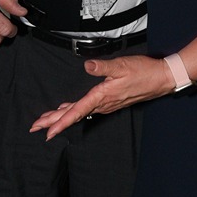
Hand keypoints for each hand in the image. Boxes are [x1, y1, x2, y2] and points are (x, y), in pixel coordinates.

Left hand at [30, 54, 174, 139]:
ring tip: (46, 119)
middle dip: (54, 121)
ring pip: (80, 112)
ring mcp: (107, 104)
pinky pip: (88, 109)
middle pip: (74, 115)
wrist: (161, 79)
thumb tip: (86, 66)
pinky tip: (68, 109)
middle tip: (35, 127)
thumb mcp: (122, 65)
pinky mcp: (111, 101)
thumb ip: (102, 66)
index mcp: (103, 96)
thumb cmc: (143, 71)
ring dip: (62, 116)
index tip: (46, 131)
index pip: (77, 111)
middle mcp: (103, 104)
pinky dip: (75, 110)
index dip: (60, 121)